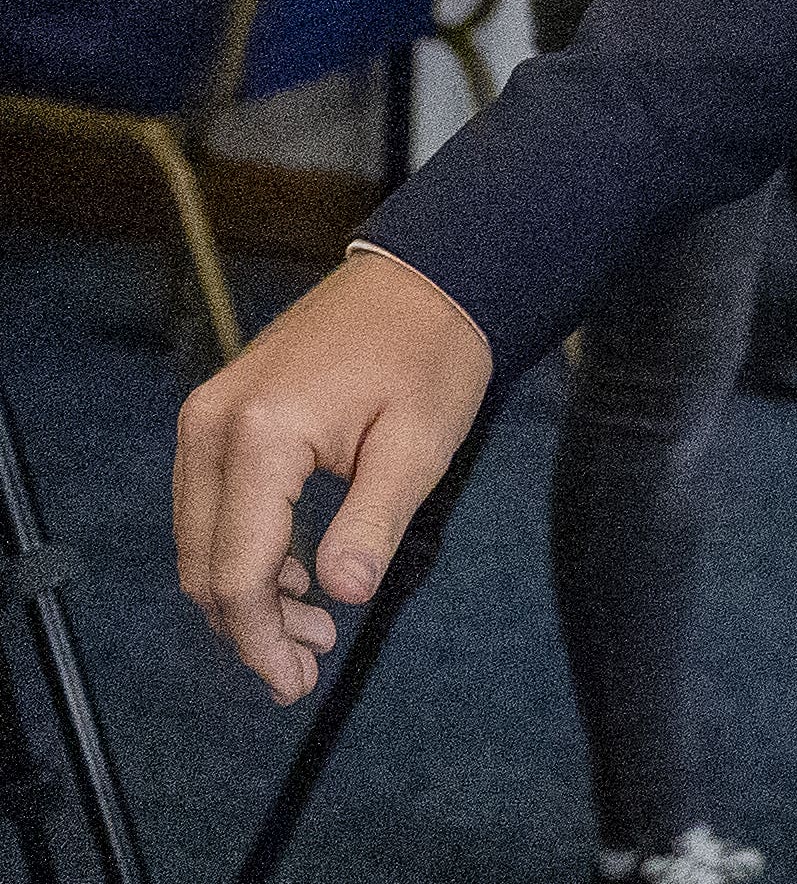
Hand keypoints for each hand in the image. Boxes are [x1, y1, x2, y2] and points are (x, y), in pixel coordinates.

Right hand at [173, 249, 492, 701]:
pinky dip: (245, 549)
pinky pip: (212, 503)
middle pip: (206, 563)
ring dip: (246, 593)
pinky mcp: (220, 412)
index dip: (260, 640)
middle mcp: (212, 427)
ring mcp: (208, 416)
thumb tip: (340, 595)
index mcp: (260, 437)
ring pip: (201, 539)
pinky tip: (300, 572)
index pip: (239, 571)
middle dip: (249, 626)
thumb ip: (373, 524)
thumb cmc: (432, 353)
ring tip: (313, 625)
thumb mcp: (419, 445)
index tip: (294, 684)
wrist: (425, 275)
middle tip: (306, 665)